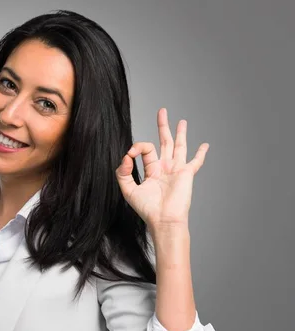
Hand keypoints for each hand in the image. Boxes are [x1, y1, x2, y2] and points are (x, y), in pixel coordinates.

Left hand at [115, 108, 208, 228]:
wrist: (163, 219)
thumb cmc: (147, 209)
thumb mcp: (128, 190)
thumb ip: (123, 173)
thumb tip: (126, 157)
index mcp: (152, 170)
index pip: (145, 149)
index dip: (136, 147)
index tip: (130, 155)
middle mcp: (164, 168)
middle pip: (164, 141)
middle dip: (163, 126)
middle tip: (162, 111)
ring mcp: (176, 170)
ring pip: (179, 146)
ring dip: (180, 133)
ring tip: (182, 121)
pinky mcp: (187, 173)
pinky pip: (196, 161)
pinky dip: (201, 153)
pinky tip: (205, 145)